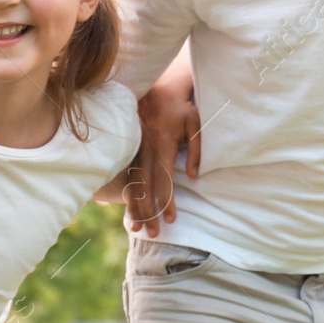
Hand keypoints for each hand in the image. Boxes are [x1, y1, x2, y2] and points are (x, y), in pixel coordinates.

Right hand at [124, 76, 200, 236]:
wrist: (155, 89)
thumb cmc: (179, 107)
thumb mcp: (195, 122)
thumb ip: (197, 148)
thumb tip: (194, 175)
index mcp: (163, 144)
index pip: (164, 179)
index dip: (167, 200)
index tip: (171, 219)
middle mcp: (145, 149)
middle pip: (145, 187)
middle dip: (148, 211)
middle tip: (153, 233)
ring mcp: (134, 149)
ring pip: (133, 183)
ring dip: (134, 206)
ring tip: (137, 228)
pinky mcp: (128, 149)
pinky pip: (126, 176)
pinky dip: (127, 194)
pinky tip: (127, 209)